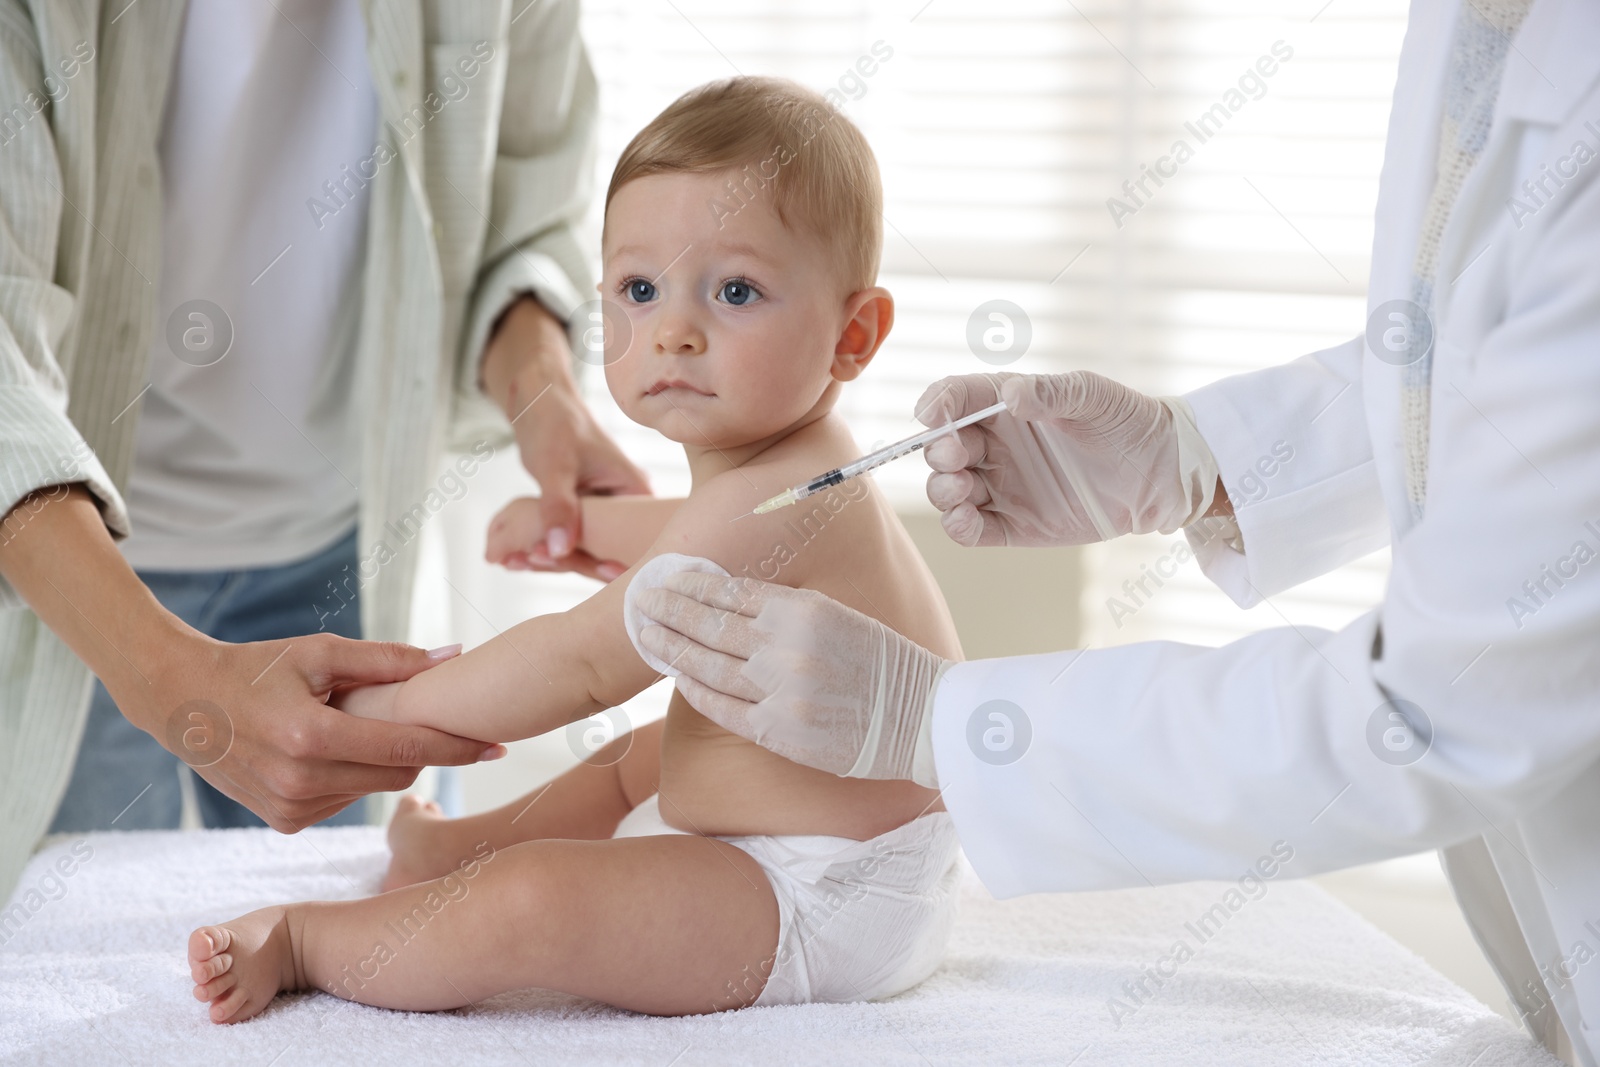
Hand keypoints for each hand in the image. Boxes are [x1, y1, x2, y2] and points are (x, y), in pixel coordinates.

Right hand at [121, 633, 503, 831]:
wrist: (184, 703)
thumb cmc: (258, 667)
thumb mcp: (321, 652)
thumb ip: (390, 660)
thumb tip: (456, 656)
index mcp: (310, 737)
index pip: (406, 750)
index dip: (458, 748)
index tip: (499, 746)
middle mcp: (299, 782)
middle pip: (399, 775)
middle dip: (428, 752)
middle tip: (446, 724)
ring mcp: (290, 809)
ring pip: (375, 789)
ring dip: (387, 762)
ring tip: (366, 725)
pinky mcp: (284, 822)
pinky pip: (347, 800)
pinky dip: (355, 776)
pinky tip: (337, 749)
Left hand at [480, 297, 650, 579]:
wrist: (540, 404)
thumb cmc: (555, 423)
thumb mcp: (556, 465)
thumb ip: (558, 507)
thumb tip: (560, 551)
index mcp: (637, 493)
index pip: (631, 542)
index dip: (602, 562)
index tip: (564, 564)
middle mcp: (628, 509)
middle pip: (605, 552)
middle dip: (565, 563)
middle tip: (527, 561)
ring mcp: (606, 515)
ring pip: (581, 551)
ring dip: (547, 559)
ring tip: (509, 560)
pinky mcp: (585, 518)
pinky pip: (567, 543)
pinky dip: (541, 548)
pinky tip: (510, 555)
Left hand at [634, 573, 950, 787]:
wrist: (919, 716)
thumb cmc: (880, 662)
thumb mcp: (836, 615)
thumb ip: (785, 609)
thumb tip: (728, 600)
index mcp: (802, 610)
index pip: (731, 592)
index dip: (692, 585)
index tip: (666, 578)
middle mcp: (786, 647)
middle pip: (710, 625)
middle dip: (670, 610)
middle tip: (641, 599)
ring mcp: (778, 691)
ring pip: (707, 665)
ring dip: (671, 647)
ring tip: (647, 633)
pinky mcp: (777, 731)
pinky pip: (721, 707)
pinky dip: (694, 689)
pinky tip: (677, 675)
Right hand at [918, 372, 1219, 546]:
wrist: (1163, 473)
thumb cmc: (1128, 421)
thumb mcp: (1093, 396)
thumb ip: (1050, 393)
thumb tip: (1010, 397)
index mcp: (1006, 406)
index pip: (956, 399)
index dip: (937, 405)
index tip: (931, 415)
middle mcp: (996, 445)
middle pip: (943, 447)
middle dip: (939, 451)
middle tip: (956, 455)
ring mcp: (1002, 486)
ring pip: (948, 490)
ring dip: (942, 490)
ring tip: (961, 490)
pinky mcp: (1013, 525)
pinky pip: (971, 529)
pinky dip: (958, 526)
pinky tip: (965, 519)